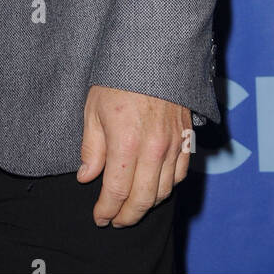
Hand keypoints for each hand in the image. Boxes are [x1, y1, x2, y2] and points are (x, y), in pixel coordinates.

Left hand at [77, 85, 191, 226]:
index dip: (107, 210)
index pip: (116, 191)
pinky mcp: (187, 138)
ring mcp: (173, 144)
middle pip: (142, 199)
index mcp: (126, 142)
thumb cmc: (118, 77)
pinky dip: (167, 188)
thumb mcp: (93, 109)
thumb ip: (91, 147)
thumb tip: (86, 176)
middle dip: (127, 216)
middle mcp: (153, 148)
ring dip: (147, 206)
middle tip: (115, 220)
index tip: (99, 217)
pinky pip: (180, 175)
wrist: (153, 52)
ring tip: (132, 209)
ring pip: (163, 191)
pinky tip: (154, 189)